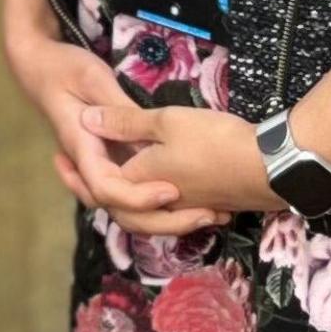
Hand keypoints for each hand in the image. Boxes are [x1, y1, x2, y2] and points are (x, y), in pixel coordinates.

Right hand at [0, 0, 215, 232]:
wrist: (38, 68)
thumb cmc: (62, 68)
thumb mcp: (92, 78)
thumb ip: (118, 109)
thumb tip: (143, 138)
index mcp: (82, 146)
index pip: (106, 187)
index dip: (138, 196)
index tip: (171, 190)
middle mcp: (89, 164)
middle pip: (120, 210)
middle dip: (162, 221)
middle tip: (205, 215)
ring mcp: (98, 165)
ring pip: (126, 208)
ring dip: (165, 218)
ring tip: (207, 214)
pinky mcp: (109, 160)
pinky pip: (131, 190)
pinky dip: (159, 202)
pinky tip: (192, 201)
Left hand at [87, 99, 281, 223]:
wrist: (272, 167)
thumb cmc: (215, 141)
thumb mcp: (166, 121)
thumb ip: (124, 122)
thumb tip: (86, 119)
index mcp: (141, 183)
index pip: (100, 188)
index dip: (77, 175)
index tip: (59, 159)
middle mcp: (161, 203)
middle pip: (121, 209)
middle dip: (98, 194)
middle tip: (77, 176)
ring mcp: (187, 207)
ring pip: (148, 212)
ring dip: (127, 198)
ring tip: (116, 177)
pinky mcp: (209, 204)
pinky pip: (173, 208)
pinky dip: (157, 198)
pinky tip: (161, 181)